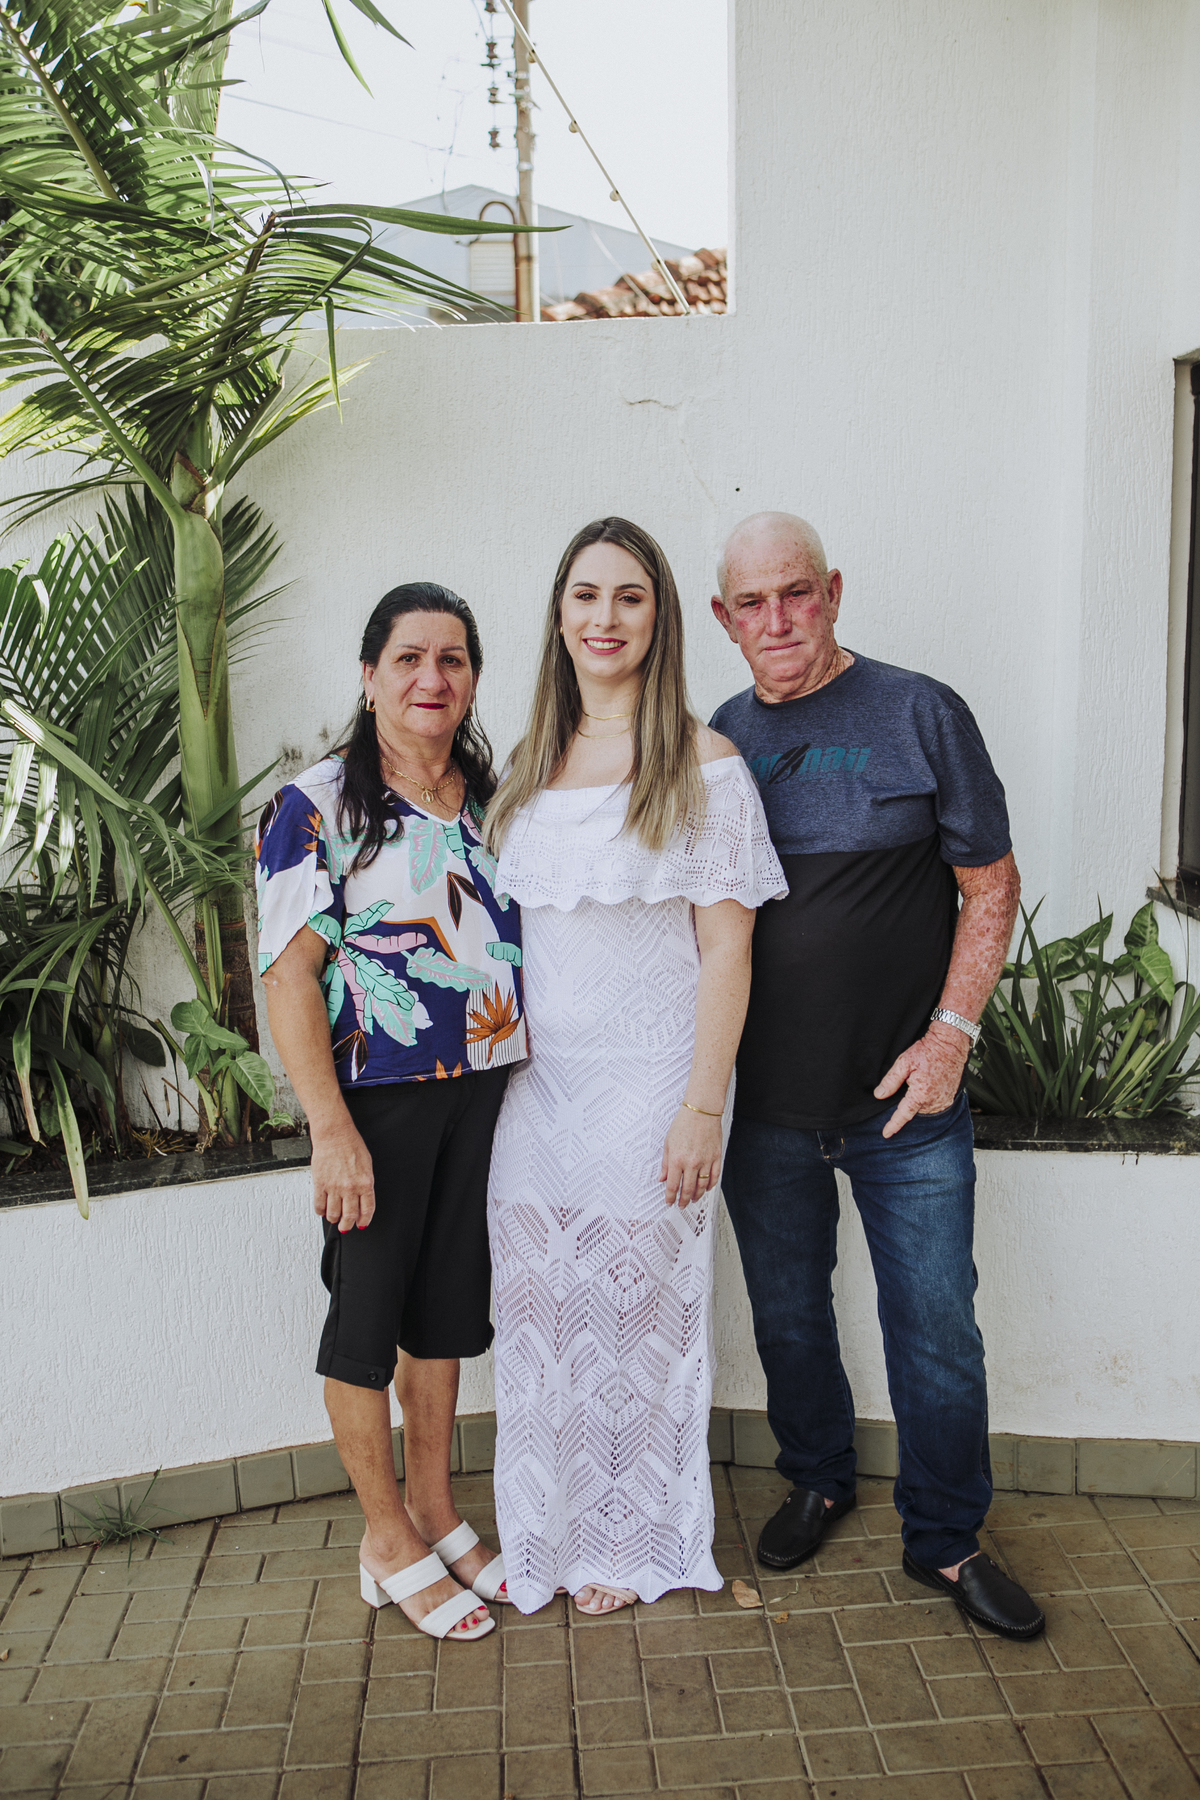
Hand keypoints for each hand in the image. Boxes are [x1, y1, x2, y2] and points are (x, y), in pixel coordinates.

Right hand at [311, 1124, 374, 1230]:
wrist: (334, 1135)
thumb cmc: (351, 1145)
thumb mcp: (367, 1165)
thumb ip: (365, 1184)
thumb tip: (363, 1199)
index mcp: (365, 1183)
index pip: (367, 1209)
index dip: (364, 1220)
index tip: (361, 1223)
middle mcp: (350, 1187)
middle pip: (349, 1216)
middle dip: (348, 1225)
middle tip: (346, 1226)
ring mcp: (334, 1187)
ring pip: (333, 1214)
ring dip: (334, 1219)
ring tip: (334, 1217)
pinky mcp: (320, 1184)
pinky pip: (319, 1205)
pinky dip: (321, 1211)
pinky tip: (323, 1210)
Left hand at [659, 1106, 722, 1207]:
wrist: (701, 1111)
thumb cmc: (683, 1124)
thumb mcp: (668, 1143)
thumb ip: (666, 1163)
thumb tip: (662, 1178)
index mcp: (677, 1160)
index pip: (673, 1186)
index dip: (670, 1197)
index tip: (669, 1202)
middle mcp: (692, 1163)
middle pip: (688, 1189)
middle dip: (683, 1200)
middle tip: (682, 1205)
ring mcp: (705, 1161)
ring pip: (702, 1186)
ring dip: (697, 1195)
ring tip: (693, 1199)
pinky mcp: (716, 1157)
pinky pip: (715, 1176)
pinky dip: (711, 1185)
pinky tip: (707, 1188)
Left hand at [873, 1022, 969, 1138]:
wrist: (950, 1044)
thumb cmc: (929, 1051)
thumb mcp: (904, 1062)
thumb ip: (891, 1081)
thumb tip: (880, 1095)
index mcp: (921, 1094)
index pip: (903, 1114)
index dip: (893, 1125)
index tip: (886, 1134)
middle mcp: (934, 1101)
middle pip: (913, 1111)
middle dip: (907, 1103)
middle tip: (909, 1084)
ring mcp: (943, 1101)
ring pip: (924, 1109)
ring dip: (918, 1102)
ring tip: (920, 1082)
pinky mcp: (949, 1098)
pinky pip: (935, 1106)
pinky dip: (928, 1101)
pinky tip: (927, 1087)